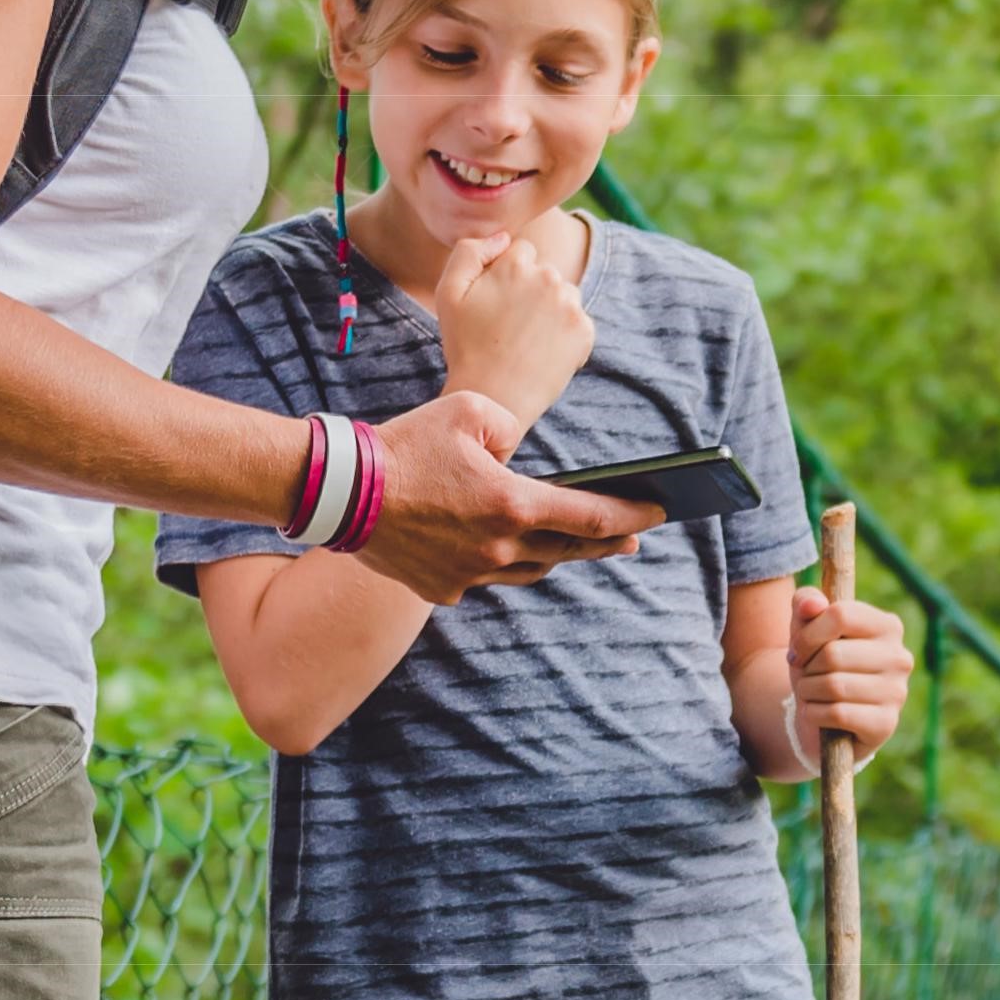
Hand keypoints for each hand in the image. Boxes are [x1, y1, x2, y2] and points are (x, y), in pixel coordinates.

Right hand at [352, 391, 658, 604]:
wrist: (340, 490)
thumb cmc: (406, 444)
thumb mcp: (469, 410)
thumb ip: (510, 429)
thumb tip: (515, 455)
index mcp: (512, 504)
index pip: (591, 517)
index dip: (631, 516)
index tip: (658, 514)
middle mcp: (497, 548)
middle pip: (567, 551)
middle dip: (605, 543)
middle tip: (630, 538)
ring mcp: (469, 575)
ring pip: (529, 569)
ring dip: (556, 556)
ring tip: (575, 544)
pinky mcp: (441, 589)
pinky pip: (485, 578)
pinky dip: (502, 562)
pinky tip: (506, 550)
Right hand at [435, 232, 593, 431]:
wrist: (492, 398)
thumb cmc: (466, 346)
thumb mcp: (448, 292)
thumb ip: (469, 252)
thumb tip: (503, 237)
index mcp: (516, 263)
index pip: (522, 251)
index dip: (507, 275)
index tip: (497, 302)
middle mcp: (548, 277)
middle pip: (545, 272)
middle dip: (531, 291)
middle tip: (510, 326)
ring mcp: (570, 304)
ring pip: (564, 295)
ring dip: (551, 310)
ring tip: (527, 339)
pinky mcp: (585, 331)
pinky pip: (578, 322)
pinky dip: (566, 335)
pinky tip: (544, 352)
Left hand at [788, 588, 912, 765]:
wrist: (822, 717)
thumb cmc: (817, 665)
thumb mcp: (807, 630)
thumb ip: (805, 604)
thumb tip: (812, 604)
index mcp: (887, 626)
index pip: (841, 615)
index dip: (808, 634)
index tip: (798, 649)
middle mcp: (900, 657)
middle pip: (833, 653)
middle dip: (807, 668)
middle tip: (807, 676)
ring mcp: (896, 692)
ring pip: (833, 685)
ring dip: (808, 692)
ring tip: (811, 694)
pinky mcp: (885, 724)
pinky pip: (837, 714)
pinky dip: (815, 714)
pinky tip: (817, 714)